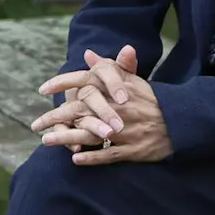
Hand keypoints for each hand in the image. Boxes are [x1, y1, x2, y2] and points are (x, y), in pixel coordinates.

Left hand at [33, 47, 172, 164]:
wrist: (179, 121)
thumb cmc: (150, 99)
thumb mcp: (131, 79)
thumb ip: (109, 67)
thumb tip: (88, 54)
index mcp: (117, 89)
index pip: (84, 82)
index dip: (62, 84)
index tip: (42, 89)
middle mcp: (118, 108)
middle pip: (81, 112)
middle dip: (55, 118)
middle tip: (35, 124)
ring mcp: (125, 130)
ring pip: (90, 134)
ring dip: (67, 139)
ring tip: (46, 142)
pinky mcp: (132, 149)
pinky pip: (108, 154)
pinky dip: (91, 157)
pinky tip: (75, 160)